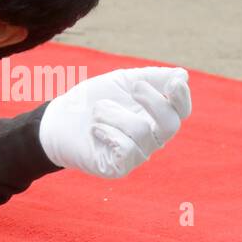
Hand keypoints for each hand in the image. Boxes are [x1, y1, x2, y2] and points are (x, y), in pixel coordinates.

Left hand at [38, 67, 190, 178]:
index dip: (182, 97)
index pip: (180, 111)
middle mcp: (151, 138)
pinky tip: (95, 130)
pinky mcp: (120, 167)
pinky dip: (106, 130)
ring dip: (114, 112)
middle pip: (170, 124)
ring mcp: (137, 155)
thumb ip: (150, 78)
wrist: (59, 119)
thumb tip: (182, 74)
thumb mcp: (120, 82)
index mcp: (154, 116)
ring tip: (98, 111)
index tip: (175, 82)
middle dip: (154, 101)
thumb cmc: (91, 100)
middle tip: (134, 88)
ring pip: (140, 130)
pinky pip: (125, 147)